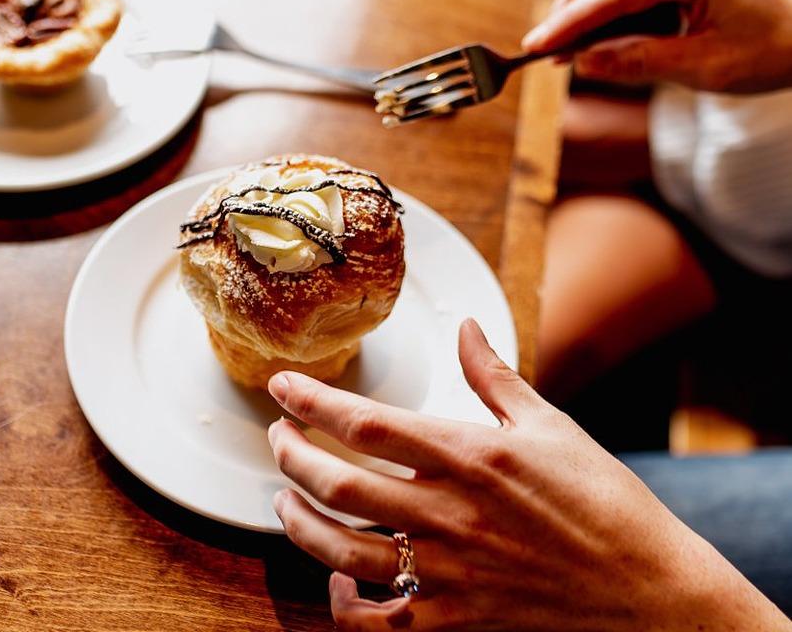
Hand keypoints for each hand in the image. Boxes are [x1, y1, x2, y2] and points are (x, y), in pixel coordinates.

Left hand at [266, 319, 789, 630]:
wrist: (652, 592)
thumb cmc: (605, 502)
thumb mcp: (552, 426)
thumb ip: (494, 376)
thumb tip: (465, 325)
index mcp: (473, 456)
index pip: (368, 423)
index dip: (312, 403)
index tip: (281, 386)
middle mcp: (451, 513)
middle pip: (337, 484)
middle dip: (290, 456)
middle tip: (276, 438)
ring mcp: (449, 573)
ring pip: (340, 551)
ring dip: (297, 523)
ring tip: (283, 501)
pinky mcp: (456, 621)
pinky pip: (376, 622)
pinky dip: (343, 605)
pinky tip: (339, 582)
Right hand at [522, 0, 791, 91]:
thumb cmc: (767, 51)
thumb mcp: (701, 67)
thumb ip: (639, 62)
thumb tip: (582, 63)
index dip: (569, 20)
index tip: (536, 46)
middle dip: (568, 8)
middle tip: (543, 49)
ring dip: (582, 9)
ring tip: (563, 52)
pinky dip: (602, 12)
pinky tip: (592, 42)